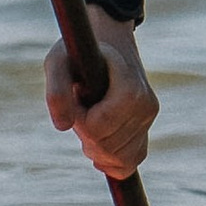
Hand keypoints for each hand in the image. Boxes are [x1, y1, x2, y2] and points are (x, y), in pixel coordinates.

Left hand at [45, 20, 156, 176]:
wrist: (106, 42)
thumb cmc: (80, 52)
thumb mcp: (58, 61)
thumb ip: (56, 91)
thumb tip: (62, 127)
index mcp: (131, 88)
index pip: (98, 127)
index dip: (79, 119)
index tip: (76, 96)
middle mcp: (146, 106)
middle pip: (107, 146)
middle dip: (85, 133)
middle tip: (82, 106)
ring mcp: (148, 120)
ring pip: (117, 159)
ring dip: (94, 147)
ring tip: (90, 117)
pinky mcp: (145, 131)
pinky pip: (129, 163)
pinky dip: (110, 161)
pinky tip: (97, 143)